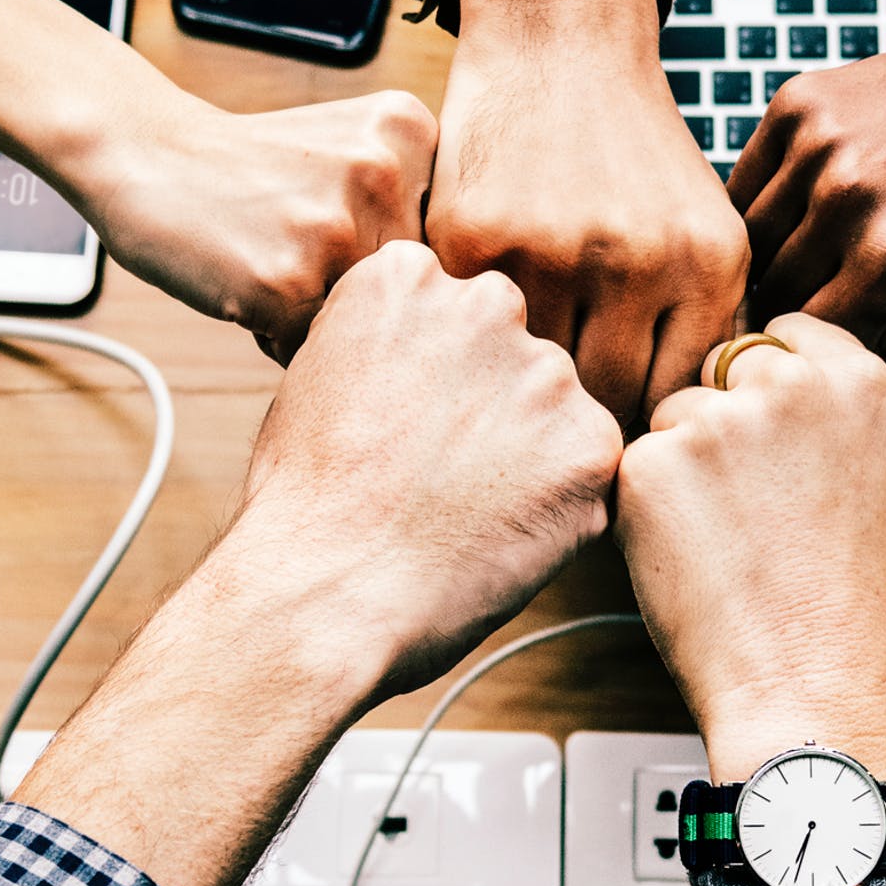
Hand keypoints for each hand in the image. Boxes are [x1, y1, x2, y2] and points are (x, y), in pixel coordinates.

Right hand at [16, 242, 620, 885]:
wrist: (308, 610)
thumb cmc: (288, 521)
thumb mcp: (310, 391)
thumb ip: (376, 347)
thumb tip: (404, 346)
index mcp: (399, 276)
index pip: (463, 296)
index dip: (448, 376)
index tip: (422, 428)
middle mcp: (480, 308)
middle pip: (521, 350)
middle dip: (495, 418)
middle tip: (440, 490)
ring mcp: (540, 380)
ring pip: (561, 417)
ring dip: (526, 471)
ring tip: (457, 526)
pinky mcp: (585, 457)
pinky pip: (596, 481)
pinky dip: (558, 522)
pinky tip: (495, 549)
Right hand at [76, 90, 437, 357]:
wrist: (144, 153)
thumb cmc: (249, 167)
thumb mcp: (350, 145)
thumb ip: (413, 201)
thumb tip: (469, 310)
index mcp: (411, 131)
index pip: (444, 243)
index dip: (388, 256)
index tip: (338, 228)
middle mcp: (385, 173)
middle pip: (411, 288)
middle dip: (359, 293)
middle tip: (295, 248)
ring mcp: (338, 227)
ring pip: (367, 324)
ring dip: (320, 319)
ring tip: (270, 265)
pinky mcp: (289, 281)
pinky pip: (313, 350)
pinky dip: (279, 336)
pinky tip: (246, 283)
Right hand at [428, 0, 748, 426]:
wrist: (560, 40)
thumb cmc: (632, 150)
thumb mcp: (701, 225)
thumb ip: (699, 324)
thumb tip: (682, 436)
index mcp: (707, 264)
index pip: (677, 399)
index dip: (646, 428)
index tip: (619, 431)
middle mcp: (637, 261)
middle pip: (608, 402)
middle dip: (584, 419)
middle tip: (559, 422)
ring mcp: (551, 250)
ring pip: (535, 375)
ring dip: (522, 385)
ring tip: (514, 387)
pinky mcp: (475, 238)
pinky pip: (475, 328)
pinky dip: (474, 337)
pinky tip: (476, 332)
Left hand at [615, 315, 885, 779]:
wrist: (800, 677)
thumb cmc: (833, 591)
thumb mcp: (867, 472)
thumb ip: (821, 407)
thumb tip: (764, 365)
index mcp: (858, 380)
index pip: (782, 331)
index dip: (766, 384)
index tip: (773, 433)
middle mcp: (790, 384)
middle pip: (722, 365)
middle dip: (721, 416)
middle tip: (750, 502)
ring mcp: (717, 419)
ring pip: (672, 414)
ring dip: (681, 461)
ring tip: (727, 536)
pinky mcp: (652, 462)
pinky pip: (634, 462)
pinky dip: (648, 503)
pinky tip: (691, 552)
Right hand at [729, 3, 885, 376]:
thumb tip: (837, 376)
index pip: (809, 341)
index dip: (821, 351)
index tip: (839, 341)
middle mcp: (845, 199)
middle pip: (771, 293)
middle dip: (795, 309)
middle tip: (828, 301)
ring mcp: (816, 145)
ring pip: (748, 240)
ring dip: (773, 259)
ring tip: (817, 257)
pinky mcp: (798, 104)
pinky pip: (745, 182)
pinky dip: (763, 205)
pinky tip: (804, 210)